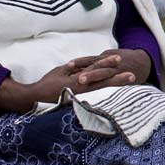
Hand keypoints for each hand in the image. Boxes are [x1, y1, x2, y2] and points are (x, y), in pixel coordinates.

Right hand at [0, 51, 148, 112]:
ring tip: (127, 83)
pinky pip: (94, 101)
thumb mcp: (59, 71)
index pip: (95, 68)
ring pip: (101, 91)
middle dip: (117, 78)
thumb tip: (79, 63)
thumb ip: (71, 68)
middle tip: (132, 75)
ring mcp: (79, 98)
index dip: (107, 63)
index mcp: (76, 78)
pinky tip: (114, 99)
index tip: (119, 58)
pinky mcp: (78, 106)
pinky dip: (105, 99)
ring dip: (114, 86)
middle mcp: (79, 88)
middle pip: (102, 80)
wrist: (32, 100)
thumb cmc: (45, 84)